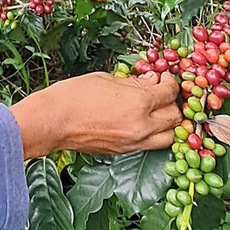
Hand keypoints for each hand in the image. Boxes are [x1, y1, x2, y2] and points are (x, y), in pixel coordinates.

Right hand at [9, 71, 181, 158]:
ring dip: (169, 122)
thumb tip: (151, 81)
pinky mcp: (125, 152)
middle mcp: (142, 127)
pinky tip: (144, 121)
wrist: (53, 121)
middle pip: (176, 117)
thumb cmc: (73, 97)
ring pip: (169, 136)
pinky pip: (151, 144)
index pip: (170, 93)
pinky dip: (155, 134)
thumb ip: (134, 82)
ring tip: (158, 110)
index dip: (170, 82)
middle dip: (172, 102)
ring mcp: (134, 143)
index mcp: (139, 104)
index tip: (164, 78)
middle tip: (162, 92)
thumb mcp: (107, 79)